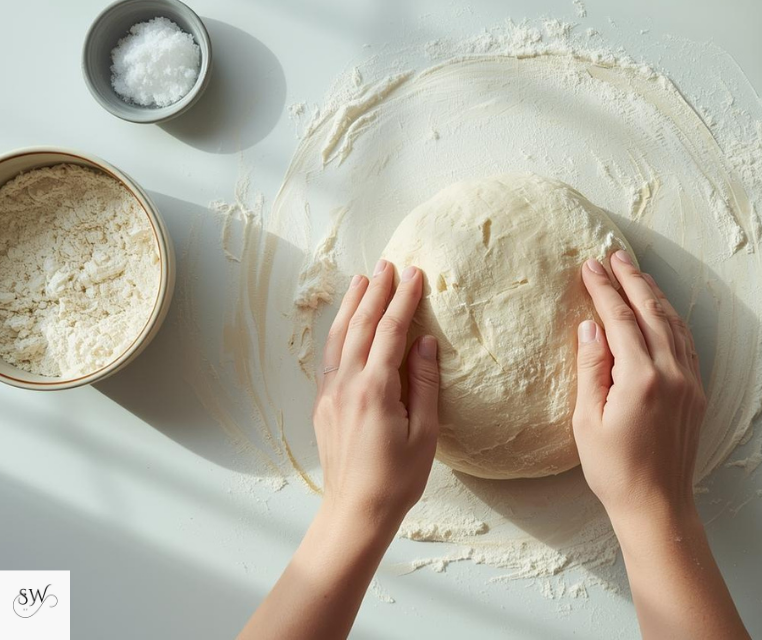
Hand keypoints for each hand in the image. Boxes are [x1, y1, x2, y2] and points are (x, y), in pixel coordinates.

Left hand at [313, 260, 439, 530]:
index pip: (391, 332)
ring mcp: (330, 394)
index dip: (403, 300)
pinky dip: (340, 330)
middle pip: (362, 326)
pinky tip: (347, 321)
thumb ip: (423, 383)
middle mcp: (346, 386)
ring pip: (339, 337)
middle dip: (376, 292)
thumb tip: (424, 342)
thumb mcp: (424, 433)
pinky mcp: (323, 404)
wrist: (355, 512)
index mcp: (374, 391)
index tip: (414, 275)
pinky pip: (331, 355)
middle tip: (388, 264)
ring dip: (353, 305)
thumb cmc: (397, 479)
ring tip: (363, 279)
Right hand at [572, 250, 706, 522]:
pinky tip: (661, 309)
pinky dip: (671, 318)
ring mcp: (689, 382)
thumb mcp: (587, 421)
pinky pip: (686, 343)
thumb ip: (591, 369)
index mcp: (640, 379)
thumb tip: (590, 327)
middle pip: (651, 312)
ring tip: (635, 272)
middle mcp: (671, 374)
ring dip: (654, 294)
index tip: (590, 266)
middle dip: (631, 280)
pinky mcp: (697, 393)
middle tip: (614, 255)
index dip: (604, 290)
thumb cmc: (614, 470)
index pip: (620, 320)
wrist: (657, 505)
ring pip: (673, 323)